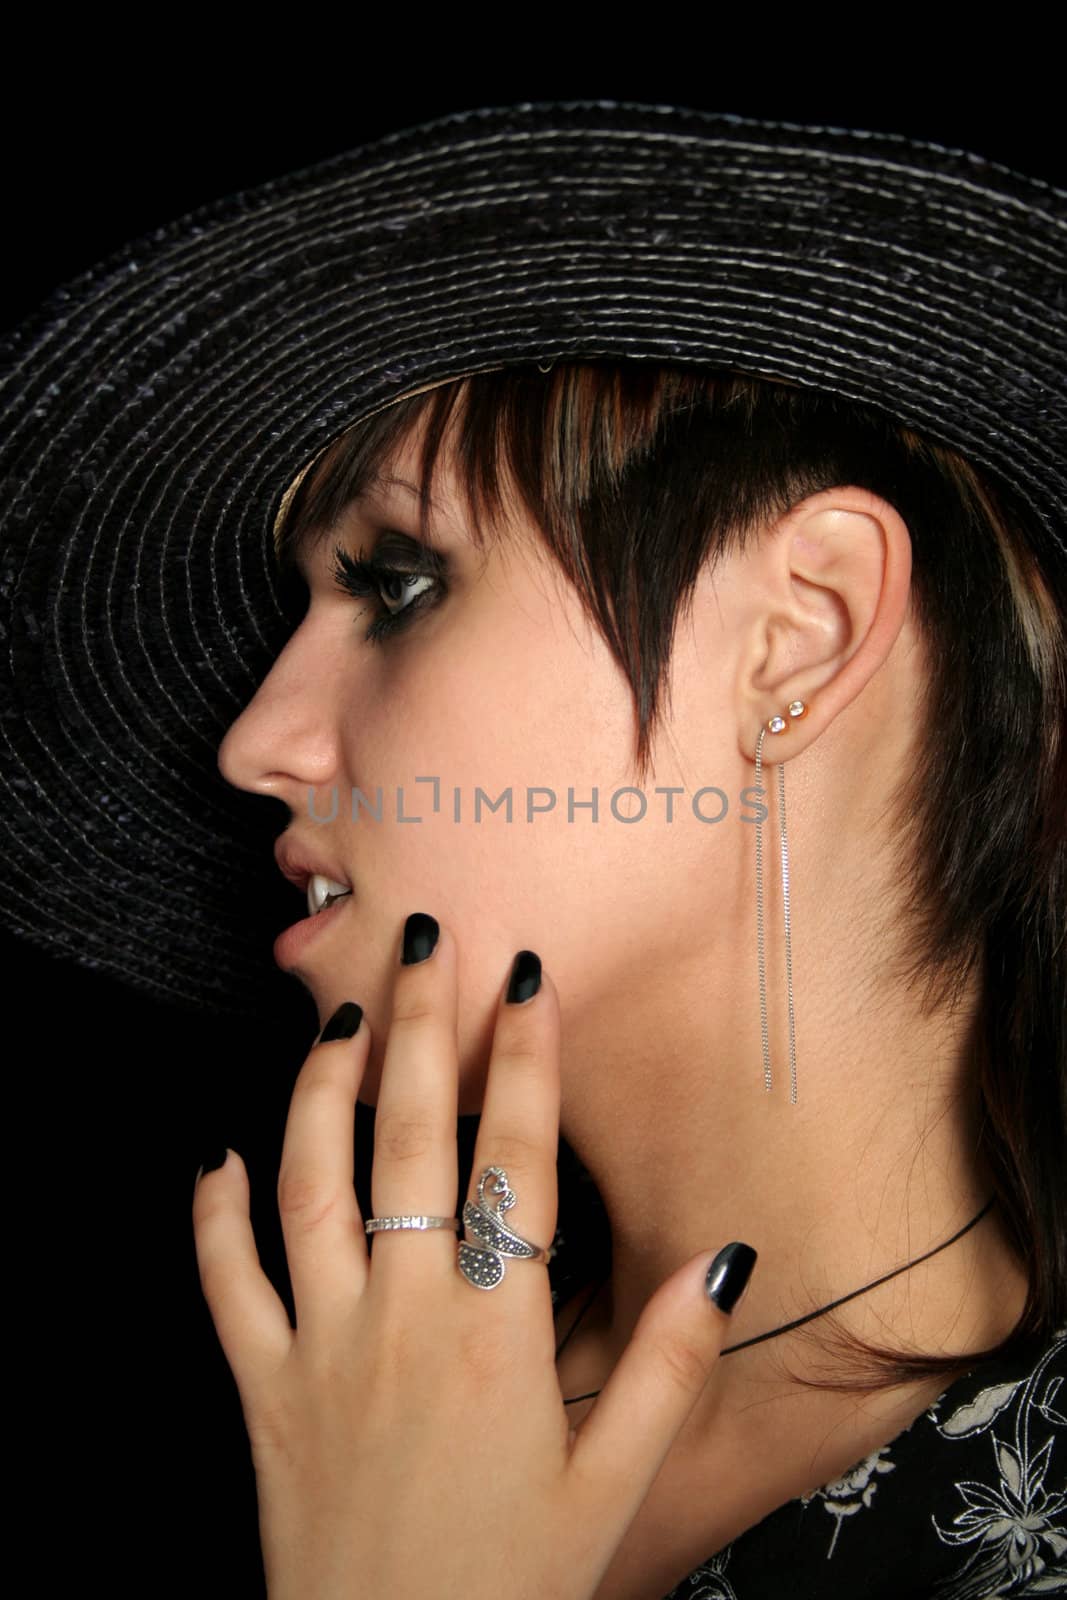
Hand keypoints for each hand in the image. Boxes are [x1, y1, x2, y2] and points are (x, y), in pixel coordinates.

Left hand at [191, 917, 754, 1599]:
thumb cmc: (510, 1583)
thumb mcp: (617, 1485)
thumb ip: (672, 1365)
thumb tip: (724, 1259)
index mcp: (499, 1331)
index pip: (518, 1159)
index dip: (526, 1059)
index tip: (527, 979)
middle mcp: (405, 1315)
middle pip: (413, 1136)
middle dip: (423, 1025)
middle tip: (426, 939)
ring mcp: (321, 1344)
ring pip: (310, 1182)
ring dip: (320, 1089)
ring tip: (341, 1017)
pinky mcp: (261, 1386)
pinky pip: (223, 1282)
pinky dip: (212, 1213)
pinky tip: (213, 1154)